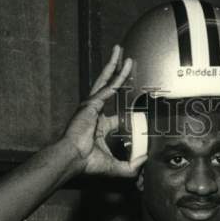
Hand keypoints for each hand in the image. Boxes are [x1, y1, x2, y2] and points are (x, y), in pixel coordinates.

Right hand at [61, 45, 146, 177]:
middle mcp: (95, 113)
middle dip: (117, 74)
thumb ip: (133, 166)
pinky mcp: (91, 104)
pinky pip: (107, 87)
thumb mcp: (118, 168)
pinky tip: (123, 66)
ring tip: (121, 52)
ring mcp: (92, 106)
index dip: (128, 113)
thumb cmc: (89, 164)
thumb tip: (146, 160)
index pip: (116, 116)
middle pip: (109, 88)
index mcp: (100, 126)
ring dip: (114, 66)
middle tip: (126, 61)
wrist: (73, 159)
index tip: (138, 113)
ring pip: (106, 81)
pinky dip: (116, 76)